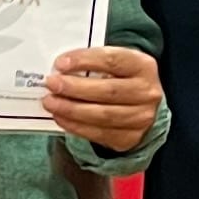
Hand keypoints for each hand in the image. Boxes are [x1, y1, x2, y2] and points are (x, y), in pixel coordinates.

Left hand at [41, 44, 161, 153]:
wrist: (142, 106)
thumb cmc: (121, 79)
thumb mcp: (116, 64)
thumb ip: (93, 63)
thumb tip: (60, 70)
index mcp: (143, 66)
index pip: (112, 60)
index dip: (85, 61)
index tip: (61, 63)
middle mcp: (147, 92)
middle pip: (108, 91)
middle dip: (75, 88)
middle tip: (52, 84)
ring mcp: (142, 118)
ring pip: (102, 115)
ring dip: (71, 109)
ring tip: (51, 102)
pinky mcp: (130, 138)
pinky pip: (99, 133)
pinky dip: (76, 126)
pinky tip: (60, 117)